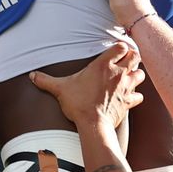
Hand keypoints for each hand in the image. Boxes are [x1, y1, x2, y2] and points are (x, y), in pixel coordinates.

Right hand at [30, 43, 145, 129]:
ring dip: (136, 74)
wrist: (93, 125)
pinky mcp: (129, 101)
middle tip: (124, 62)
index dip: (121, 47)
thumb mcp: (61, 89)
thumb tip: (32, 76)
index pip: (122, 46)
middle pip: (135, 56)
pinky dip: (136, 95)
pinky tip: (129, 96)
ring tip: (129, 76)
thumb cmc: (78, 104)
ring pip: (141, 74)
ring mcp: (126, 87)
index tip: (116, 51)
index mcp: (104, 65)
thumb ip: (46, 80)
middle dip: (132, 57)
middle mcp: (118, 73)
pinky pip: (139, 95)